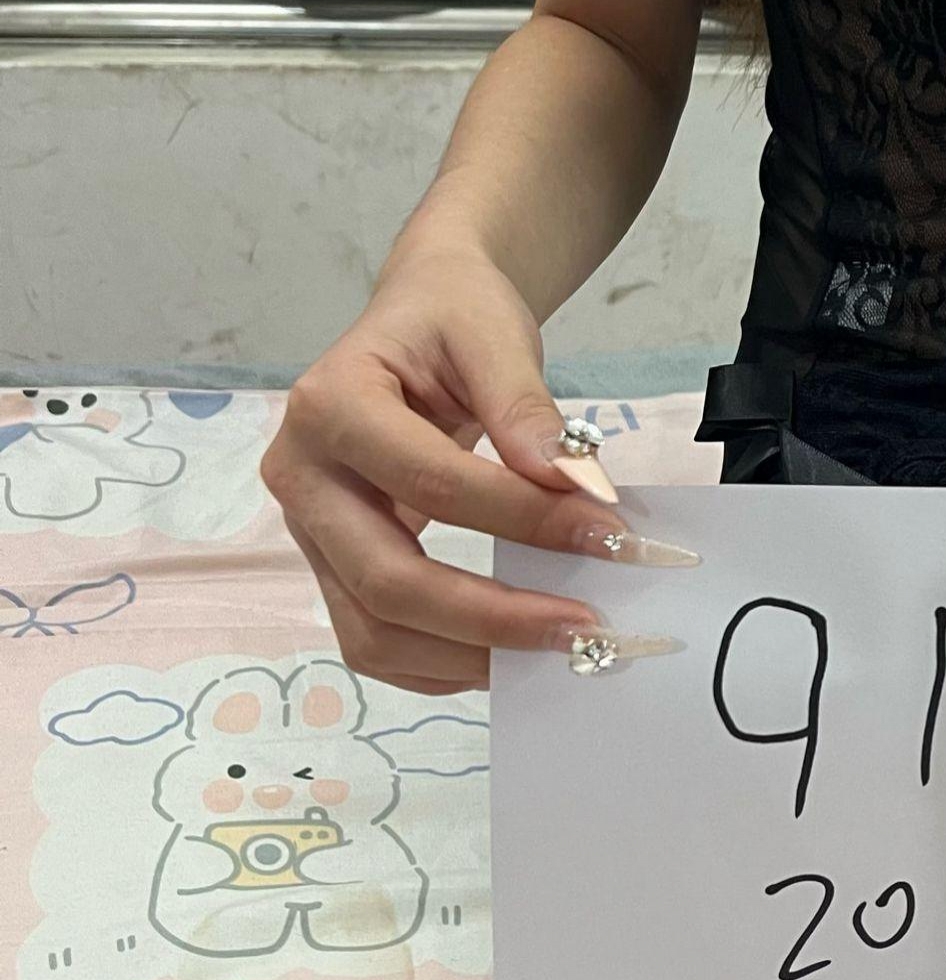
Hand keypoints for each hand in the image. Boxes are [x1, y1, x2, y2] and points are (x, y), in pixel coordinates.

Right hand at [263, 245, 695, 691]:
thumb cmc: (451, 317)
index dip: (523, 518)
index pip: (432, 483)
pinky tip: (512, 657)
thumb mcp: (493, 334)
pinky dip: (442, 663)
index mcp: (330, 406)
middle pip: (386, 579)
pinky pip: (374, 638)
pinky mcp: (331, 563)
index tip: (610, 537)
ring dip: (468, 658)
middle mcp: (301, 476)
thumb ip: (527, 408)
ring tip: (557, 653)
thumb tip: (575, 486)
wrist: (419, 315)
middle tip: (586, 628)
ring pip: (371, 631)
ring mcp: (309, 529)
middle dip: (492, 618)